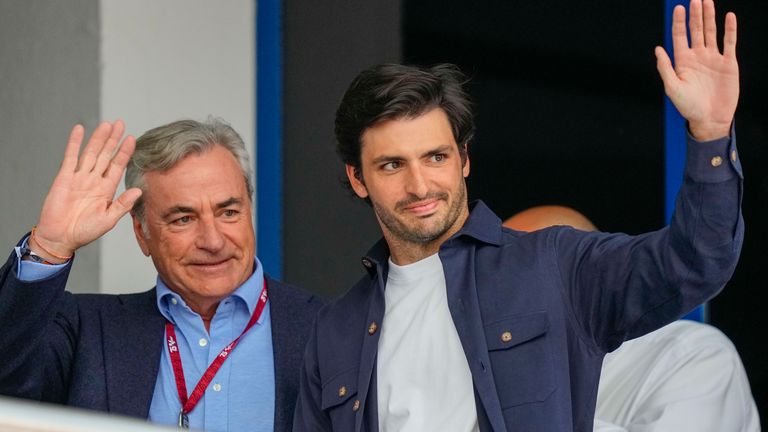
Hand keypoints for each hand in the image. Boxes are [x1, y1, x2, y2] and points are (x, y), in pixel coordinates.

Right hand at [30, 121, 142, 262]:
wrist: (60, 237)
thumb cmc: (85, 231)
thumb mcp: (108, 219)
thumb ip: (122, 204)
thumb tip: (139, 190)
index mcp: (106, 189)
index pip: (117, 166)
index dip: (124, 152)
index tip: (132, 139)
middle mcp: (94, 180)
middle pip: (106, 155)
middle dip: (113, 139)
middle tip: (120, 123)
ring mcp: (79, 177)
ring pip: (91, 153)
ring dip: (98, 138)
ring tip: (106, 124)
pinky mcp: (64, 177)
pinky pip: (70, 157)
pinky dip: (74, 142)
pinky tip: (79, 129)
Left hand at [655, 0, 737, 140]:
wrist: (710, 119)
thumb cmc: (688, 106)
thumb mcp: (673, 88)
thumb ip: (665, 68)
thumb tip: (657, 49)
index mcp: (682, 61)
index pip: (680, 36)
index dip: (679, 22)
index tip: (678, 7)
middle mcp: (698, 57)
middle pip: (696, 30)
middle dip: (695, 15)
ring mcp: (713, 58)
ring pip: (711, 32)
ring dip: (710, 17)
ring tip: (707, 2)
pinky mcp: (728, 63)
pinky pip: (729, 42)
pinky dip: (730, 29)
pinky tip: (729, 16)